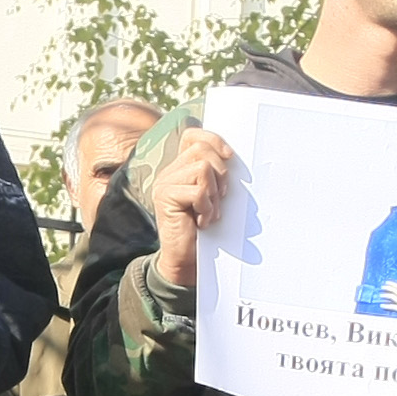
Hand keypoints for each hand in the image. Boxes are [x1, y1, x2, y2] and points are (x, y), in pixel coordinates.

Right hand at [147, 127, 234, 289]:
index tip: (230, 156)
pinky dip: (207, 207)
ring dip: (213, 194)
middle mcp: (169, 172)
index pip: (192, 135)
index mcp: (180, 168)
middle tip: (219, 198)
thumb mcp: (212, 196)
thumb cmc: (203, 229)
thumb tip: (231, 155)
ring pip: (203, 168)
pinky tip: (202, 222)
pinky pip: (198, 191)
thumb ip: (215, 174)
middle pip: (202, 150)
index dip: (213, 139)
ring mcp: (165, 183)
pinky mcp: (165, 196)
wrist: (186, 260)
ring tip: (208, 212)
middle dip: (220, 173)